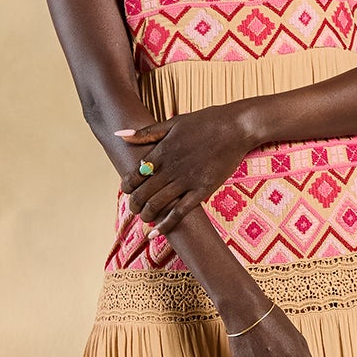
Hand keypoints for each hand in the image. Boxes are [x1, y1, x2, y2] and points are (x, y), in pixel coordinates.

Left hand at [114, 104, 256, 236]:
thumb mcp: (173, 123)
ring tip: (145, 218)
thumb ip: (146, 133)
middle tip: (134, 209)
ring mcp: (187, 181)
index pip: (135, 175)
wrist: (236, 127)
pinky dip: (165, 225)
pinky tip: (156, 233)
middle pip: (143, 194)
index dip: (127, 186)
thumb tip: (120, 134)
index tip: (127, 191)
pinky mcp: (202, 190)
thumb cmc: (205, 122)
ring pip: (157, 205)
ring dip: (146, 215)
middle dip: (134, 205)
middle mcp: (171, 168)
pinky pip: (180, 213)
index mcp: (162, 151)